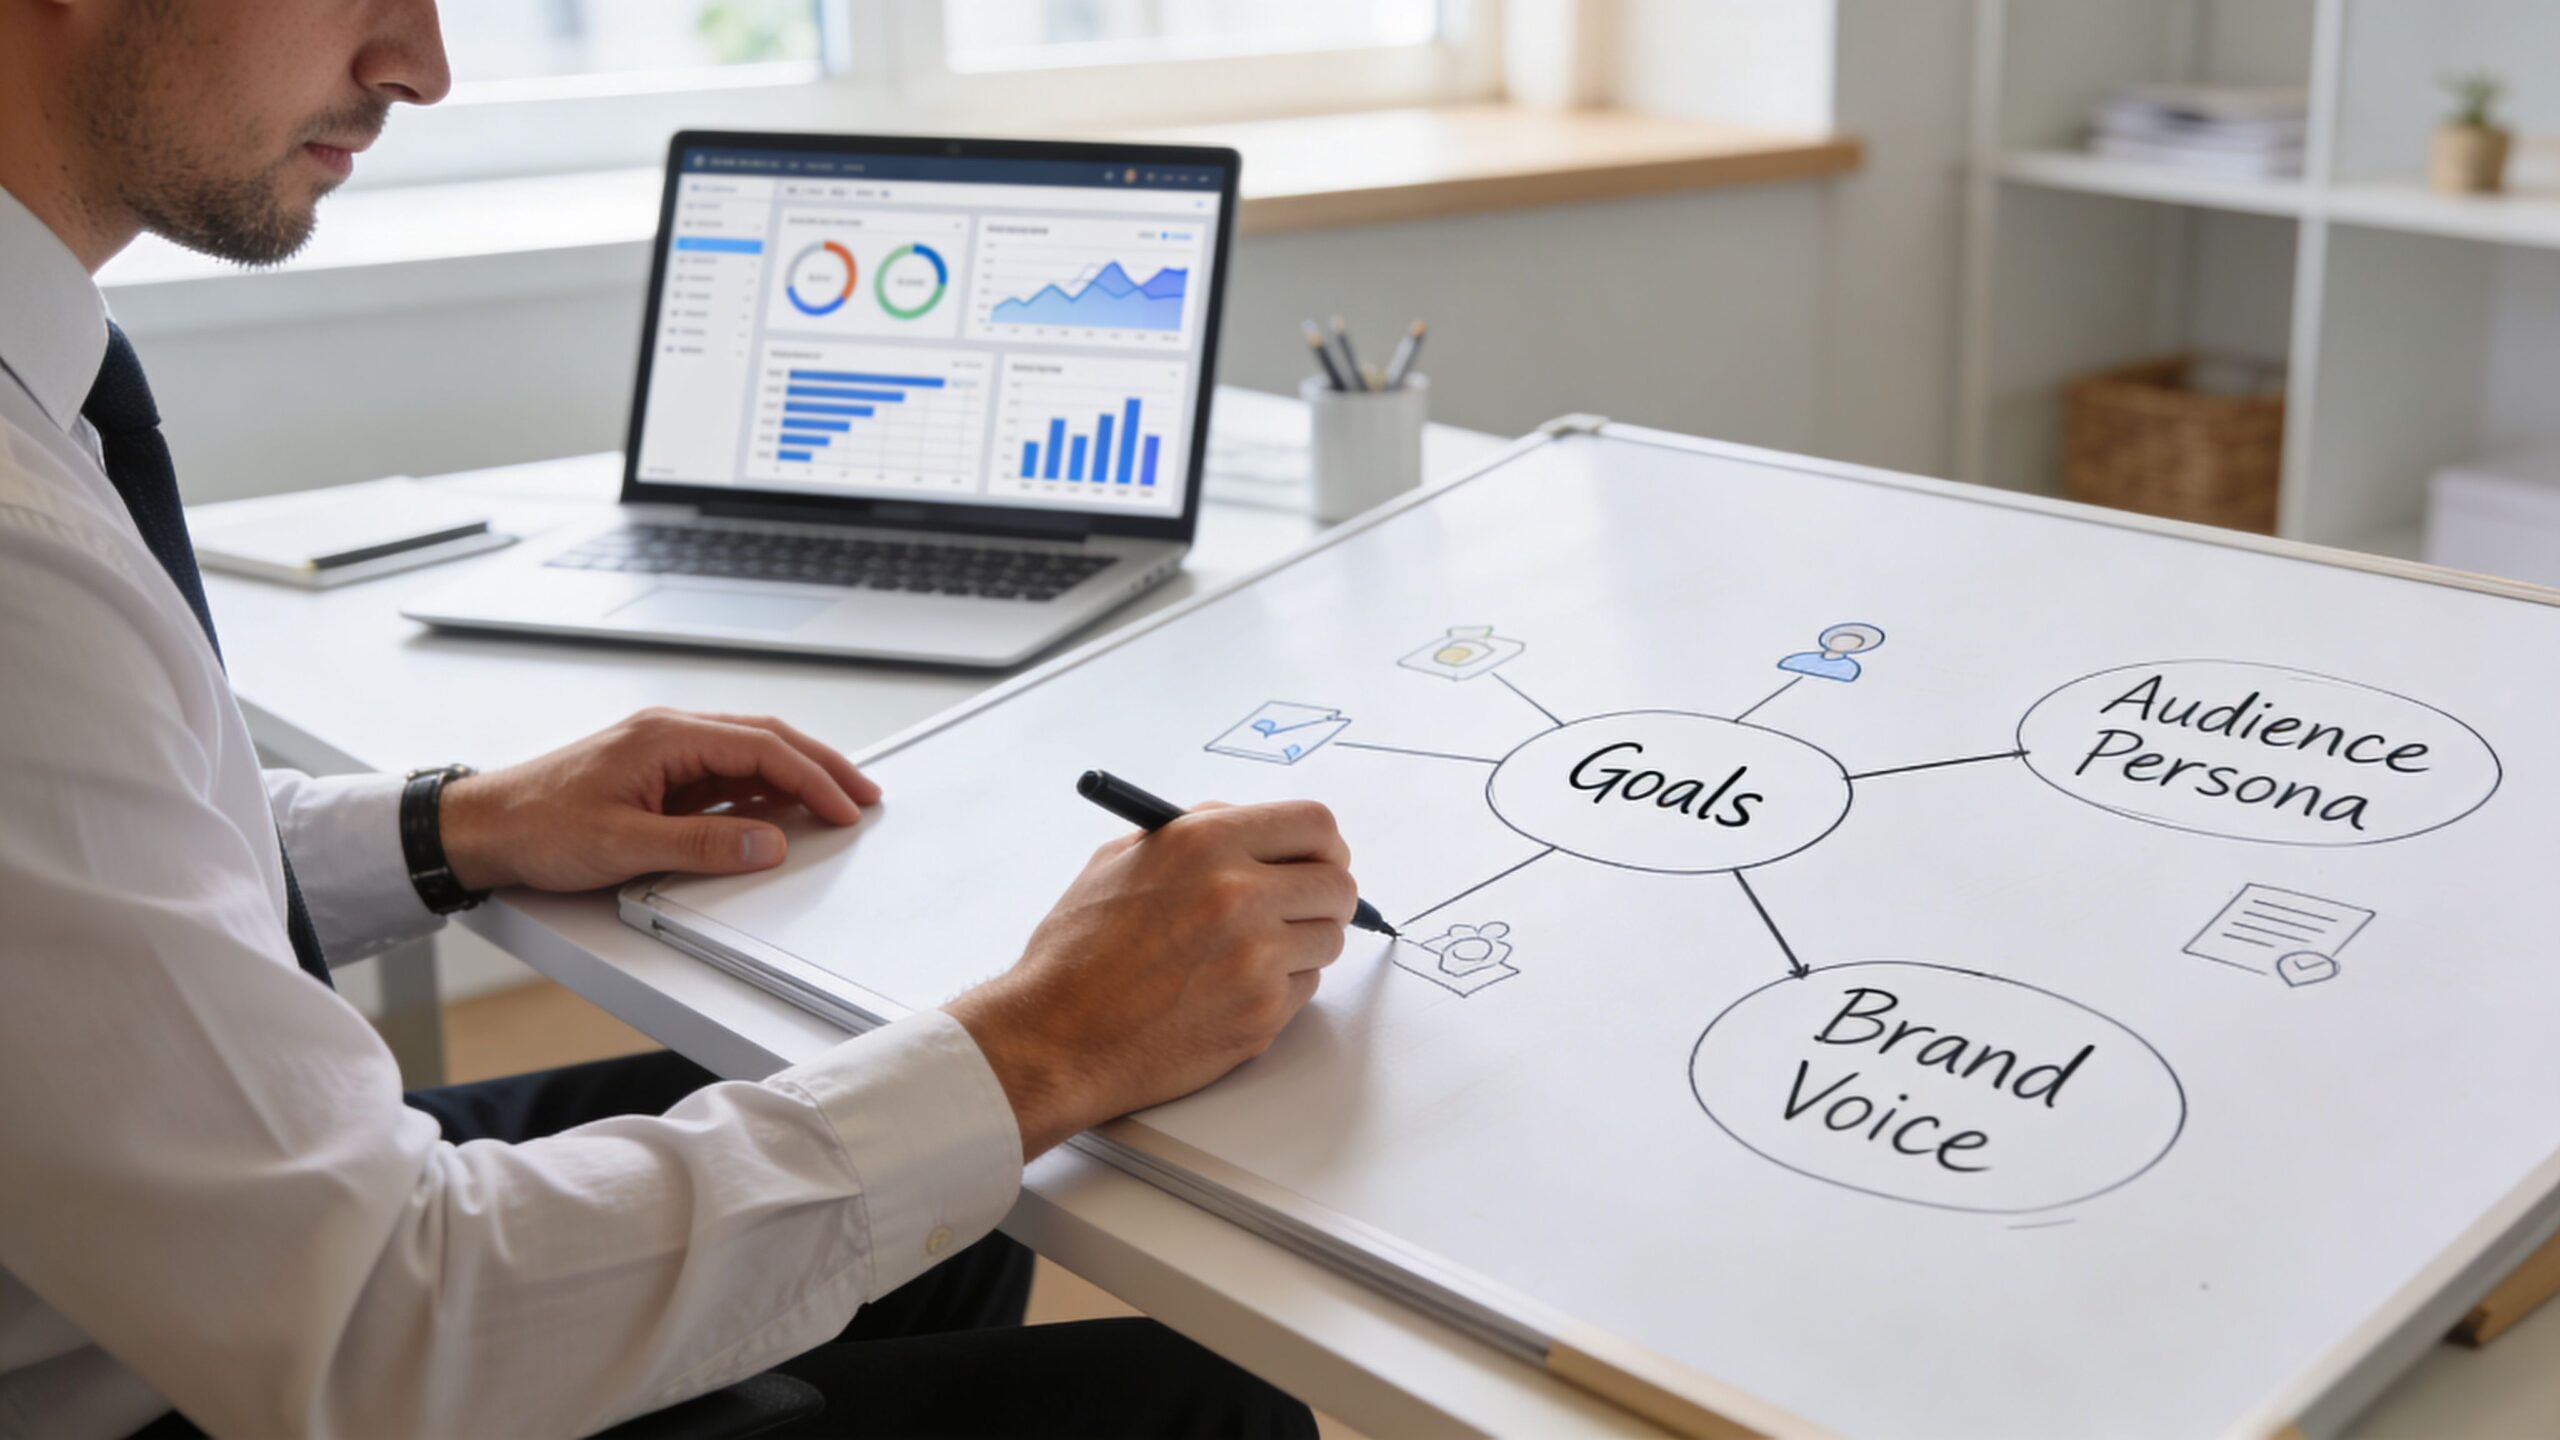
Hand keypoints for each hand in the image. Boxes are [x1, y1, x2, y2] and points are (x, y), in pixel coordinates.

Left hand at [437, 708, 879, 892]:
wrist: (482, 826)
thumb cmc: (537, 826)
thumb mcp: (624, 844)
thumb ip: (703, 845)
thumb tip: (770, 842)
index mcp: (667, 736)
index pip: (761, 749)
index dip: (812, 778)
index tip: (846, 808)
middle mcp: (671, 734)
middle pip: (766, 740)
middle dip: (821, 767)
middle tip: (863, 796)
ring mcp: (665, 753)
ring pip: (749, 756)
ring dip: (795, 777)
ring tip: (836, 803)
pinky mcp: (657, 776)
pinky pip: (724, 777)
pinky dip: (762, 792)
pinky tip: (780, 813)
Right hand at [943, 801, 1355, 1159]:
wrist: (1056, 1037)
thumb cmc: (1077, 953)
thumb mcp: (1121, 860)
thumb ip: (1195, 832)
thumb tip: (1249, 824)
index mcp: (1205, 844)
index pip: (1314, 823)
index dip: (1323, 843)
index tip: (1318, 857)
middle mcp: (1238, 895)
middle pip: (1338, 884)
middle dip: (1323, 894)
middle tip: (1300, 905)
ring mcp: (1256, 959)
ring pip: (1328, 939)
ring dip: (1303, 943)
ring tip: (1249, 952)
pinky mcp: (1262, 1014)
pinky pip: (1305, 988)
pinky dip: (1281, 987)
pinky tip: (1230, 988)